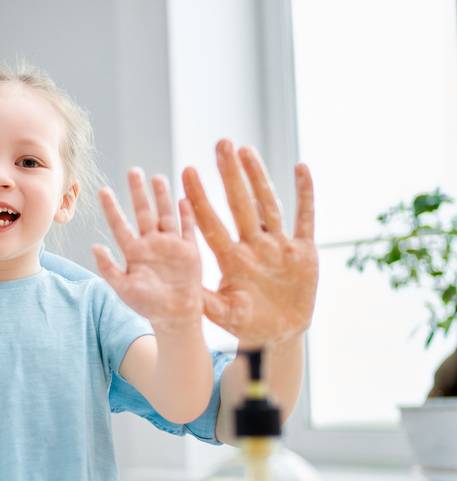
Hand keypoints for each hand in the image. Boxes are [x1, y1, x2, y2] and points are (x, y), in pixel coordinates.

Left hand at [93, 169, 202, 331]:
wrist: (173, 315)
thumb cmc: (146, 303)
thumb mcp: (122, 287)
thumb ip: (108, 267)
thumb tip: (94, 247)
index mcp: (133, 251)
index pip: (120, 225)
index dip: (111, 208)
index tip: (102, 190)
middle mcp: (151, 243)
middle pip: (143, 212)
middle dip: (138, 192)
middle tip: (133, 171)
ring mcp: (170, 244)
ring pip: (165, 214)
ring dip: (162, 197)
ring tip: (157, 177)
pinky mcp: (189, 250)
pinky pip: (188, 228)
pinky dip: (187, 214)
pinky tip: (184, 198)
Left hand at [182, 139, 317, 345]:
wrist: (277, 336)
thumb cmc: (246, 324)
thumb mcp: (221, 313)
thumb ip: (202, 301)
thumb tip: (175, 288)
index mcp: (230, 258)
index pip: (211, 222)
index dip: (200, 198)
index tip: (186, 172)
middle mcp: (252, 246)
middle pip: (239, 204)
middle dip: (229, 175)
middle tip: (220, 144)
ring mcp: (278, 246)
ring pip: (267, 204)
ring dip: (258, 177)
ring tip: (246, 150)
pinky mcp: (303, 252)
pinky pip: (305, 218)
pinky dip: (304, 195)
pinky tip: (300, 169)